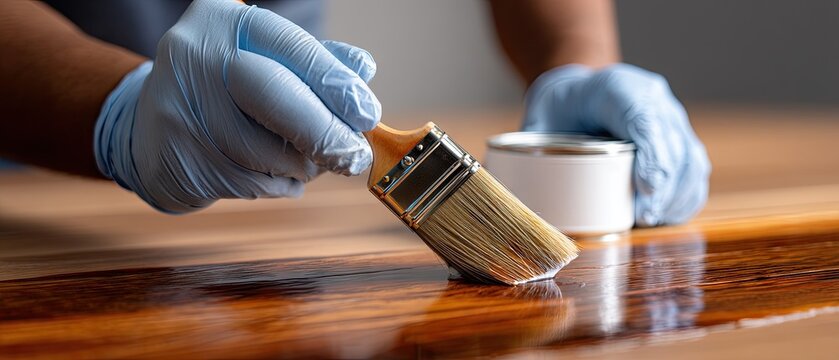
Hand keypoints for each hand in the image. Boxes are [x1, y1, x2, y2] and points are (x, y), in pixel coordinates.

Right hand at [94, 0, 380, 212]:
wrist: (146, 126)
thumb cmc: (227, 89)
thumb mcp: (266, 59)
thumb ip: (314, 61)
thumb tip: (362, 70)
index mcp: (224, 21)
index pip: (294, 48)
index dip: (337, 84)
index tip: (368, 114)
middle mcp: (194, 56)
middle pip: (277, 97)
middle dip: (327, 133)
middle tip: (355, 156)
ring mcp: (179, 108)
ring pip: (266, 151)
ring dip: (301, 166)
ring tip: (303, 160)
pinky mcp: (177, 159)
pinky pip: (250, 183)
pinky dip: (276, 185)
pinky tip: (273, 175)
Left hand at [522, 64, 710, 226]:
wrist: (580, 90)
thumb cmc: (558, 109)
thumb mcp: (537, 119)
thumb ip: (525, 149)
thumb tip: (505, 193)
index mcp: (616, 87)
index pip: (641, 116)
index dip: (651, 153)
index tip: (646, 188)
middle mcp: (651, 98)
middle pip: (672, 140)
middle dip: (664, 183)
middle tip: (645, 216)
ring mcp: (670, 117)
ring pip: (689, 157)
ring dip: (677, 194)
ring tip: (655, 221)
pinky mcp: (679, 138)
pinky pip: (693, 168)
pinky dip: (686, 195)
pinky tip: (670, 216)